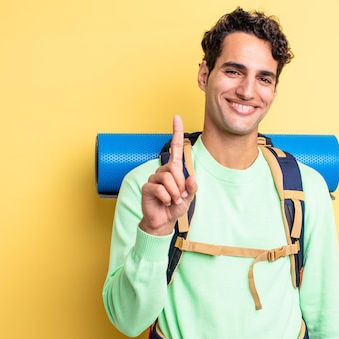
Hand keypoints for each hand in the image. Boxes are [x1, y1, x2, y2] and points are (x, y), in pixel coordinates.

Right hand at [139, 115, 197, 235]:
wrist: (164, 221)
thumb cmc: (175, 207)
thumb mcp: (189, 197)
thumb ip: (192, 187)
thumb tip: (192, 178)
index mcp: (174, 169)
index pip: (175, 148)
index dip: (176, 132)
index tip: (176, 117)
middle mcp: (163, 171)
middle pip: (175, 169)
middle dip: (181, 186)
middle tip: (180, 196)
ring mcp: (153, 178)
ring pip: (168, 179)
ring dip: (175, 193)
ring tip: (173, 200)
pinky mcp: (147, 187)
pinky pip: (160, 189)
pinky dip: (167, 198)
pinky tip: (165, 202)